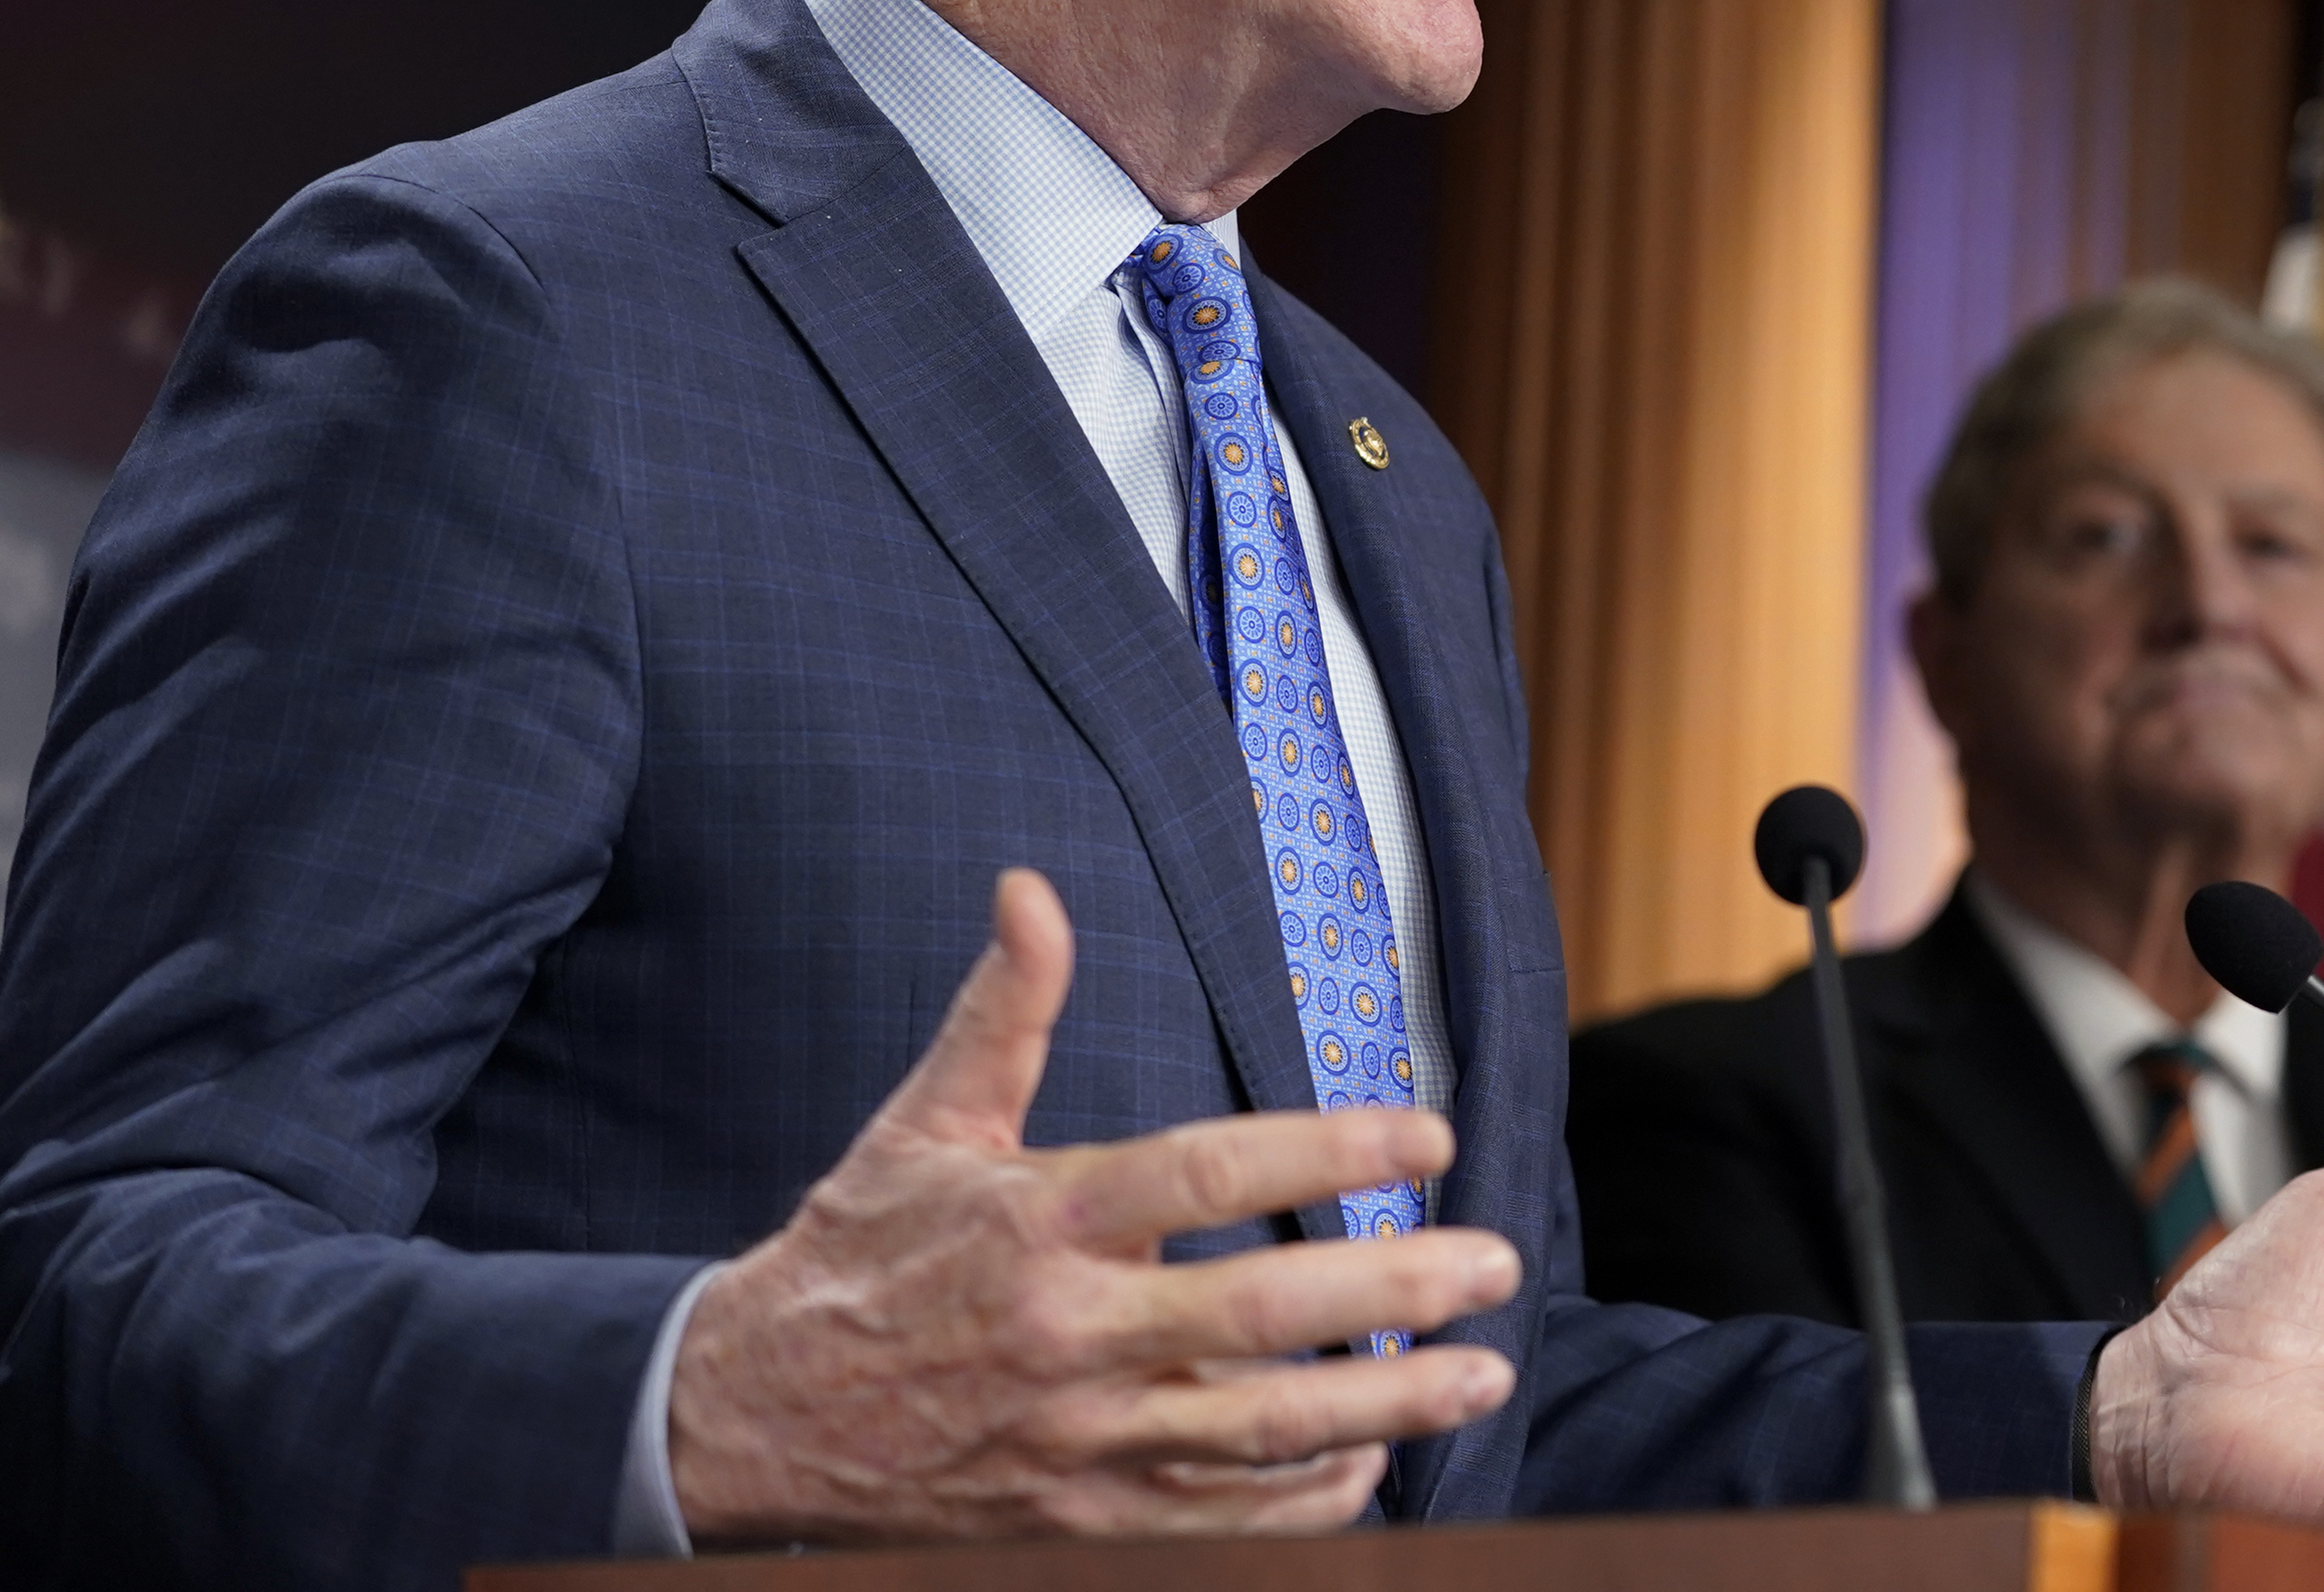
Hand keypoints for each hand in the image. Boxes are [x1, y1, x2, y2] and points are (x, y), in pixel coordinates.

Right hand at [668, 869, 1521, 1543]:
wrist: (738, 1423)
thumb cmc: (853, 1257)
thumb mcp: (923, 1124)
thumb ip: (1002, 1009)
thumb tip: (1031, 888)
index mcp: (1041, 1221)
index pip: (1212, 1172)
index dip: (1331, 1152)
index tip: (1429, 1135)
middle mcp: (1067, 1334)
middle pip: (1261, 1315)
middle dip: (1396, 1290)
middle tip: (1497, 1264)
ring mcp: (1072, 1441)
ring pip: (1257, 1434)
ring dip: (1382, 1409)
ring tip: (1478, 1375)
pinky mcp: (1069, 1523)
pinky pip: (1212, 1521)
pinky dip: (1301, 1503)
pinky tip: (1372, 1468)